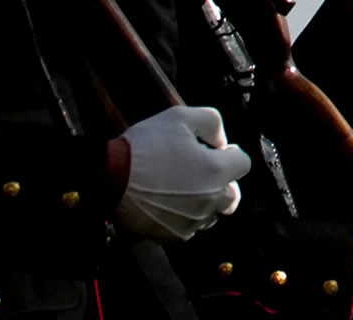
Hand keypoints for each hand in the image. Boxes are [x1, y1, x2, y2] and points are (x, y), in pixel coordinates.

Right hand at [111, 103, 251, 239]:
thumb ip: (212, 124)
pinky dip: (185, 216)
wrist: (109, 177)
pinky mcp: (171, 235)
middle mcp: (209, 200)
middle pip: (232, 195)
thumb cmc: (145, 145)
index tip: (215, 150)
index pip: (243, 164)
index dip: (231, 154)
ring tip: (182, 186)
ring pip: (211, 214)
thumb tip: (221, 143)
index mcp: (216, 171)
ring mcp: (190, 221)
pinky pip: (189, 227)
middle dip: (223, 183)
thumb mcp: (182, 117)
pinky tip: (169, 201)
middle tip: (203, 171)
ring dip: (205, 201)